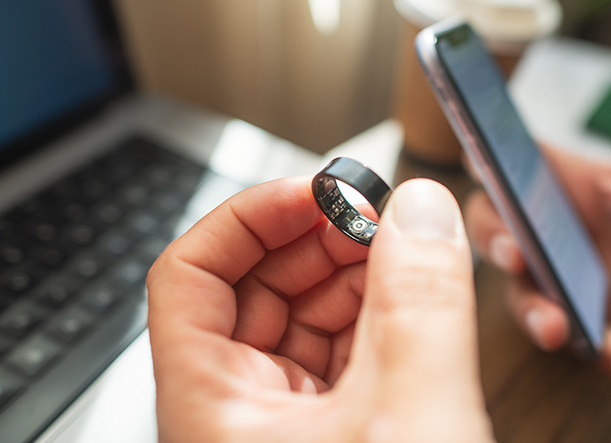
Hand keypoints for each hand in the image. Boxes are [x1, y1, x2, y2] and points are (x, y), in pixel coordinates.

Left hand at [147, 177, 493, 441]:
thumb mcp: (412, 418)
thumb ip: (421, 307)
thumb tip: (423, 213)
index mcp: (212, 409)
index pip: (187, 276)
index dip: (247, 217)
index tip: (312, 193)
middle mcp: (235, 413)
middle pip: (249, 289)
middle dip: (315, 240)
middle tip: (372, 217)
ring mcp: (281, 426)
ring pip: (299, 322)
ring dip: (351, 276)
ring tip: (401, 252)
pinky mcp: (328, 435)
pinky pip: (338, 357)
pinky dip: (375, 321)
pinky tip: (410, 300)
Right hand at [465, 141, 610, 385]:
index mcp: (565, 178)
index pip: (508, 157)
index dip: (484, 156)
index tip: (477, 163)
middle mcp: (547, 226)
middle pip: (490, 226)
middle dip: (493, 240)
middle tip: (515, 255)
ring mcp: (557, 278)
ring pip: (520, 294)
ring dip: (534, 312)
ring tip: (559, 328)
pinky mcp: (580, 322)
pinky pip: (577, 340)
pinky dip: (602, 353)